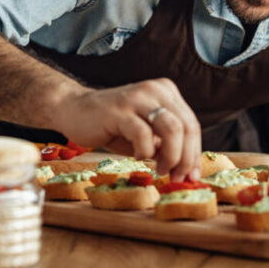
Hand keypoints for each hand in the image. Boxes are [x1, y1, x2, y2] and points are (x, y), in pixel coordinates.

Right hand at [53, 78, 201, 181]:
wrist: (73, 110)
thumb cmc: (112, 126)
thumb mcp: (145, 134)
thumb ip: (165, 145)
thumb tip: (187, 169)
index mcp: (165, 92)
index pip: (191, 124)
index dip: (194, 153)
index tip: (191, 176)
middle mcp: (155, 90)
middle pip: (186, 126)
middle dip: (186, 158)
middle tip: (177, 177)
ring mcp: (138, 98)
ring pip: (172, 128)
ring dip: (172, 156)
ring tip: (160, 170)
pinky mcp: (119, 110)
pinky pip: (144, 135)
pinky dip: (145, 152)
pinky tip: (137, 157)